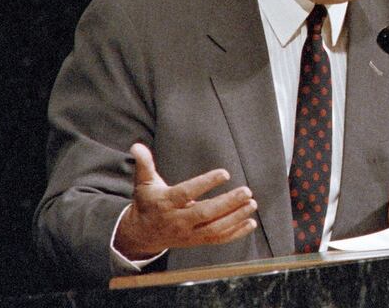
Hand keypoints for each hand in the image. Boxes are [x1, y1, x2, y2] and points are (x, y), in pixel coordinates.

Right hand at [113, 143, 257, 259]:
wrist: (141, 234)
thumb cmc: (148, 203)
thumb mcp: (144, 183)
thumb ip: (144, 164)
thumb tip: (137, 146)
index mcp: (165, 203)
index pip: (187, 193)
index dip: (206, 183)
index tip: (225, 173)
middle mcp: (177, 220)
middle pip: (205, 213)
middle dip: (228, 203)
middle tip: (247, 191)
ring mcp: (188, 234)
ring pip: (214, 229)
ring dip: (236, 217)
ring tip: (252, 204)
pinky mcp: (196, 242)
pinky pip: (218, 240)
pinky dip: (236, 233)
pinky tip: (251, 223)